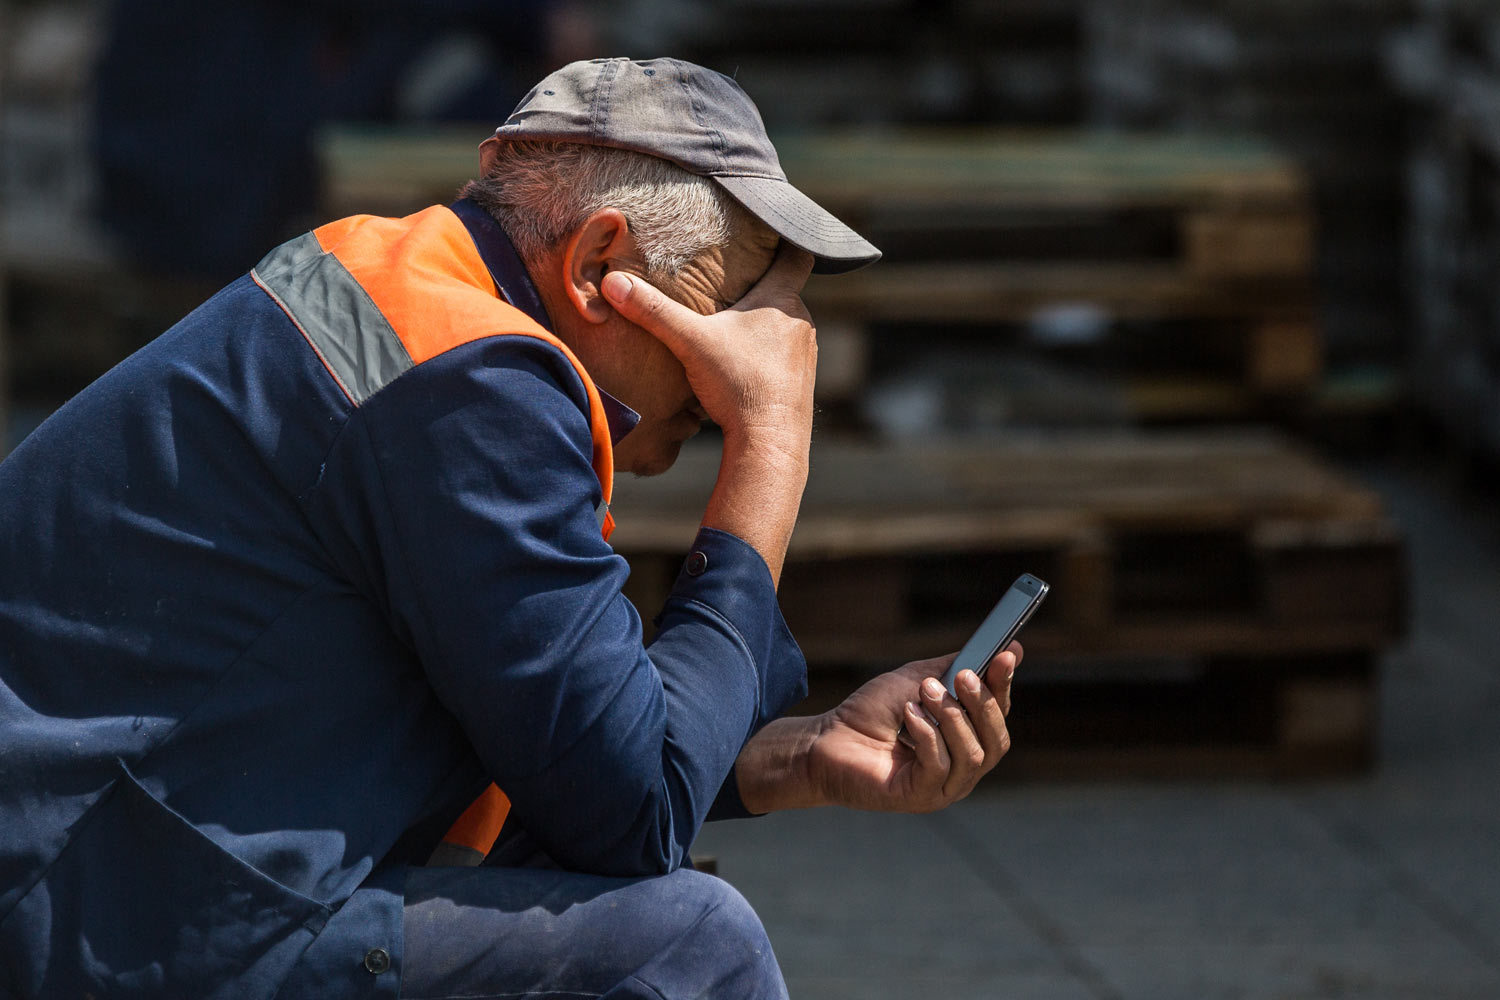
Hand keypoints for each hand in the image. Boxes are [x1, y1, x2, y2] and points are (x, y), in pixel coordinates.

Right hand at [600, 243, 816, 448]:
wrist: (769, 443)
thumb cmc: (737, 386)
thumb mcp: (689, 342)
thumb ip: (653, 311)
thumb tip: (612, 282)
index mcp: (780, 300)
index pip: (796, 256)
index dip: (785, 240)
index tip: (772, 232)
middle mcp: (801, 323)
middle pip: (784, 293)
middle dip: (762, 289)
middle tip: (735, 284)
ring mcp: (806, 356)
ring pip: (785, 327)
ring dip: (764, 326)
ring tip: (736, 328)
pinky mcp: (802, 384)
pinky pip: (785, 359)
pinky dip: (768, 356)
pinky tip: (744, 367)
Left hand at [808, 643, 1020, 812]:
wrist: (826, 740)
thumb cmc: (871, 712)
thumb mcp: (918, 679)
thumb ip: (957, 667)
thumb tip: (1007, 648)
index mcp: (965, 739)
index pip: (998, 716)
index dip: (1004, 686)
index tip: (1005, 655)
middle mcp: (961, 767)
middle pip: (996, 742)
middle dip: (983, 705)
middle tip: (963, 676)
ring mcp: (943, 787)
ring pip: (973, 755)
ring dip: (951, 717)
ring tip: (923, 693)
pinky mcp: (921, 797)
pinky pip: (940, 766)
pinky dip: (928, 735)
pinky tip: (908, 715)